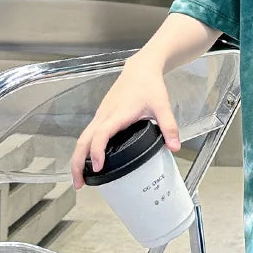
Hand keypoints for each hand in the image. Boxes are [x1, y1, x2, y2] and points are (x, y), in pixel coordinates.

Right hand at [70, 62, 180, 189]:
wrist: (141, 68)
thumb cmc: (150, 86)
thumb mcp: (162, 106)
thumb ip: (169, 126)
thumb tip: (175, 147)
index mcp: (117, 114)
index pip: (101, 134)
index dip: (97, 151)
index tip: (97, 167)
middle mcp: (104, 115)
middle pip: (83, 140)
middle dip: (77, 162)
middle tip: (79, 184)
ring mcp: (100, 114)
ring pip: (83, 137)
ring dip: (78, 157)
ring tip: (81, 177)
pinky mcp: (101, 114)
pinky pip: (88, 133)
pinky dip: (84, 148)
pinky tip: (89, 160)